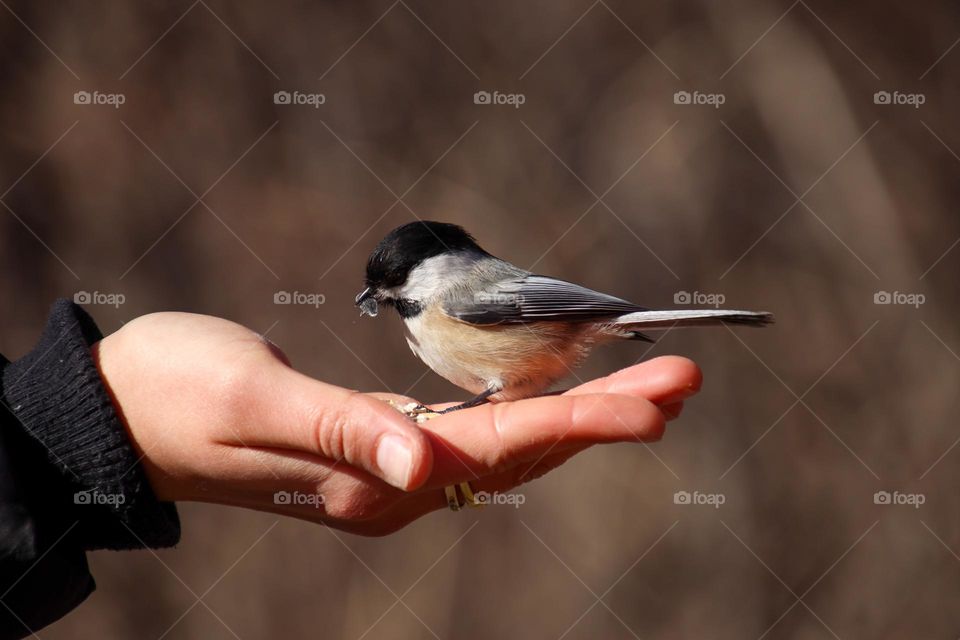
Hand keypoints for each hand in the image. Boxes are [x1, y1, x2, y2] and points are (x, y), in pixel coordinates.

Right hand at [93, 313, 700, 535]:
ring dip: (577, 411)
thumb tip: (425, 463)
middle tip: (683, 380)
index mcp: (366, 480)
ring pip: (502, 442)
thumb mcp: (249, 404)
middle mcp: (388, 484)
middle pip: (518, 447)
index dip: (580, 418)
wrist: (122, 413)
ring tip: (647, 388)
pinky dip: (524, 410)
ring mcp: (384, 470)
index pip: (496, 445)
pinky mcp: (372, 445)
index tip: (656, 399)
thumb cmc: (172, 396)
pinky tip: (558, 397)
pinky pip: (468, 433)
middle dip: (604, 413)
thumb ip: (340, 429)